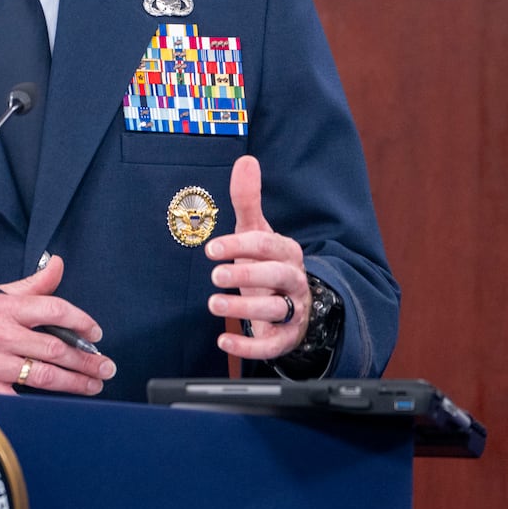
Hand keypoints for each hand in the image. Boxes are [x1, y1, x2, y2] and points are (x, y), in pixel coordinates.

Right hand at [0, 255, 115, 394]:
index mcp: (3, 307)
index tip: (95, 333)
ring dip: (74, 381)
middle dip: (86, 359)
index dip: (80, 321)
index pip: (53, 308)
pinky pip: (21, 397)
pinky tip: (60, 403)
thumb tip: (57, 265)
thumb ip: (28, 286)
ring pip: (44, 374)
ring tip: (92, 385)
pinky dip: (43, 401)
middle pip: (55, 347)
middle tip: (105, 367)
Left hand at [205, 155, 310, 359]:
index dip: (239, 246)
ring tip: (214, 305)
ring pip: (275, 311)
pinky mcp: (286, 337)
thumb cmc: (268, 264)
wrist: (296, 304)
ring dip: (244, 310)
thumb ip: (248, 200)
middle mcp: (294, 279)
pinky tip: (224, 342)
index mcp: (286, 251)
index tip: (212, 249)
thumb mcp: (257, 232)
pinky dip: (249, 347)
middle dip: (246, 276)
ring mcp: (292, 310)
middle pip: (276, 276)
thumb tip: (246, 161)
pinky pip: (272, 345)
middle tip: (216, 277)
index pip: (266, 245)